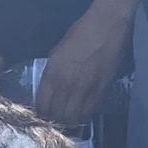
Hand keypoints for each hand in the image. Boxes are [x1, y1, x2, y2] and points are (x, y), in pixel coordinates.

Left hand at [35, 0, 134, 130]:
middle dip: (53, 120)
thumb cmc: (80, 33)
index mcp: (52, 73)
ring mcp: (84, 89)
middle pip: (56, 115)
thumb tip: (50, 89)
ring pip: (73, 118)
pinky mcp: (100, 90)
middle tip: (54, 119)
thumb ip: (52, 73)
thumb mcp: (57, 52)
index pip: (42, 105)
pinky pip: (88, 111)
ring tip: (67, 119)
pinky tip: (81, 113)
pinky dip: (83, 115)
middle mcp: (66, 85)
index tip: (42, 115)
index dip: (41, 113)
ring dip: (68, 121)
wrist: (106, 26)